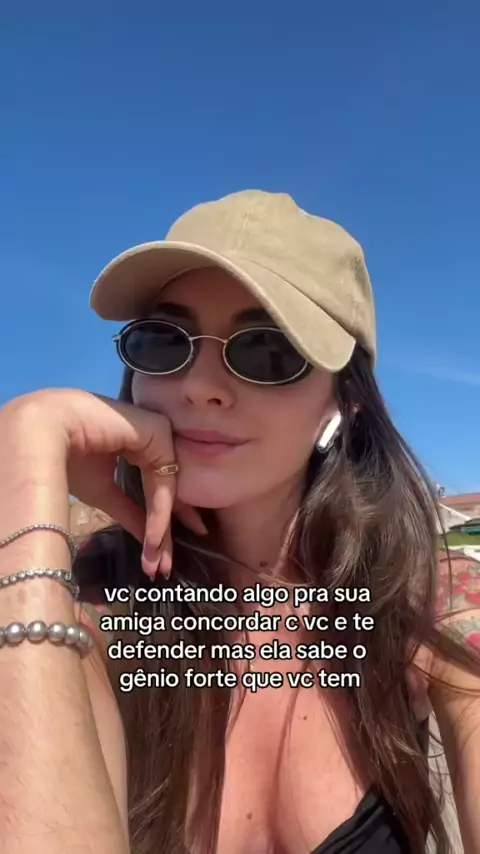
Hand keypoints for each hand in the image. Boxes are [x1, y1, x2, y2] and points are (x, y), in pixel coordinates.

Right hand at [3, 389, 206, 576]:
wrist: (45, 432)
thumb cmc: (67, 459)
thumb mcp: (104, 493)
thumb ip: (130, 512)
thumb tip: (150, 541)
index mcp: (141, 448)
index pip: (157, 490)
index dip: (158, 526)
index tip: (160, 560)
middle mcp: (155, 439)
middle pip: (166, 492)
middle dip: (165, 533)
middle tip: (165, 569)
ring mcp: (160, 434)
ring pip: (167, 490)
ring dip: (162, 529)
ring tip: (159, 562)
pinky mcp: (160, 432)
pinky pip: (163, 481)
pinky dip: (159, 512)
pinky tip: (153, 538)